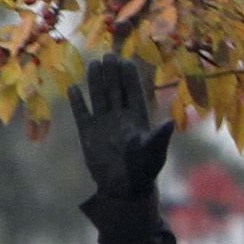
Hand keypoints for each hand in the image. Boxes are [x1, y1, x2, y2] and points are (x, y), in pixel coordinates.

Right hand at [66, 55, 174, 200]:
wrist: (124, 189)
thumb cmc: (144, 171)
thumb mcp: (153, 153)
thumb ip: (159, 137)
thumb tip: (170, 123)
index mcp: (138, 119)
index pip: (134, 92)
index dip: (130, 77)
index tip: (127, 60)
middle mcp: (120, 118)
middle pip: (116, 90)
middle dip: (113, 73)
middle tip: (109, 55)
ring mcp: (104, 124)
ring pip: (99, 97)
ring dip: (96, 81)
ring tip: (94, 64)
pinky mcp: (88, 134)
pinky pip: (82, 114)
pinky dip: (78, 103)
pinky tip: (73, 88)